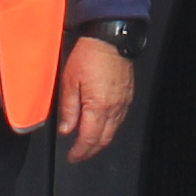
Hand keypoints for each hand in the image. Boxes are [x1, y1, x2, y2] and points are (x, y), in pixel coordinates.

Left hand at [55, 35, 136, 161]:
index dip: (80, 151)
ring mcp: (123, 102)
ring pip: (113, 130)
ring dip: (100, 140)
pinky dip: (109, 128)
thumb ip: (69, 108)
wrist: (110, 39)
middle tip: (79, 155)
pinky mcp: (127, 95)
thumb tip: (67, 129)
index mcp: (98, 106)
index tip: (73, 157)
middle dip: (91, 150)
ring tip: (88, 143)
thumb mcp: (70, 81)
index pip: (89, 138)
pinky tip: (101, 125)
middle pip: (104, 139)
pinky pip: (119, 119)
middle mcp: (114, 108)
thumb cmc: (89, 55)